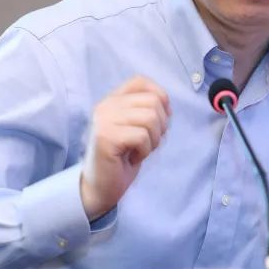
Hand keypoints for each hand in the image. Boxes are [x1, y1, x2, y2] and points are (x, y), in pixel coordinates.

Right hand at [79, 76, 170, 219]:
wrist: (102, 186)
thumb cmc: (123, 157)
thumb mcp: (136, 126)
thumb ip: (146, 109)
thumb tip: (166, 103)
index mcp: (112, 100)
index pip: (141, 81)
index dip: (160, 98)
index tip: (158, 120)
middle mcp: (105, 105)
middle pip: (153, 101)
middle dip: (161, 125)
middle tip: (147, 142)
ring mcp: (103, 120)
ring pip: (150, 118)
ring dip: (153, 139)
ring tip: (140, 150)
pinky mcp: (106, 137)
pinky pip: (142, 136)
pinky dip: (145, 151)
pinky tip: (132, 158)